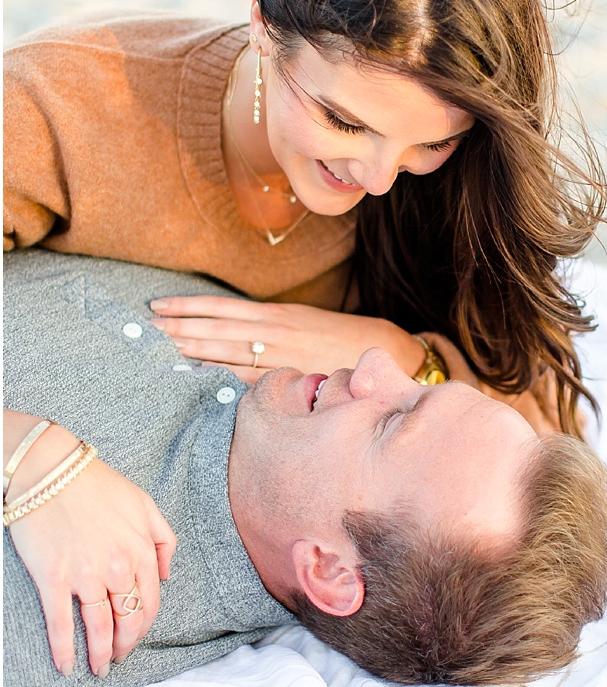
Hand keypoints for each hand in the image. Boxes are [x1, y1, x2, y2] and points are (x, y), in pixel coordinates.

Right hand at [8, 433, 174, 674]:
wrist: (51, 471)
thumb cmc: (98, 485)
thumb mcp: (145, 505)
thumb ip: (163, 539)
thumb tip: (166, 575)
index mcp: (142, 551)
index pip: (151, 603)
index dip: (143, 627)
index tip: (135, 638)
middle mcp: (119, 568)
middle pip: (128, 620)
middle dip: (125, 645)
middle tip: (116, 659)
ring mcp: (86, 576)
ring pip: (100, 627)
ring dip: (100, 654)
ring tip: (98, 669)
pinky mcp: (54, 578)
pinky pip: (61, 623)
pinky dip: (64, 649)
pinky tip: (65, 666)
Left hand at [147, 297, 423, 382]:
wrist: (386, 354)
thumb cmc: (342, 339)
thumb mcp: (306, 323)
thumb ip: (271, 327)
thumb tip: (232, 330)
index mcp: (277, 315)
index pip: (222, 308)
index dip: (187, 307)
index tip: (157, 307)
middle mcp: (275, 332)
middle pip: (214, 328)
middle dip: (176, 327)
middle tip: (140, 328)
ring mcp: (280, 357)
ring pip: (224, 350)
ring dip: (187, 347)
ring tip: (155, 345)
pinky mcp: (288, 379)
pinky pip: (243, 377)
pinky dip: (216, 373)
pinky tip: (193, 373)